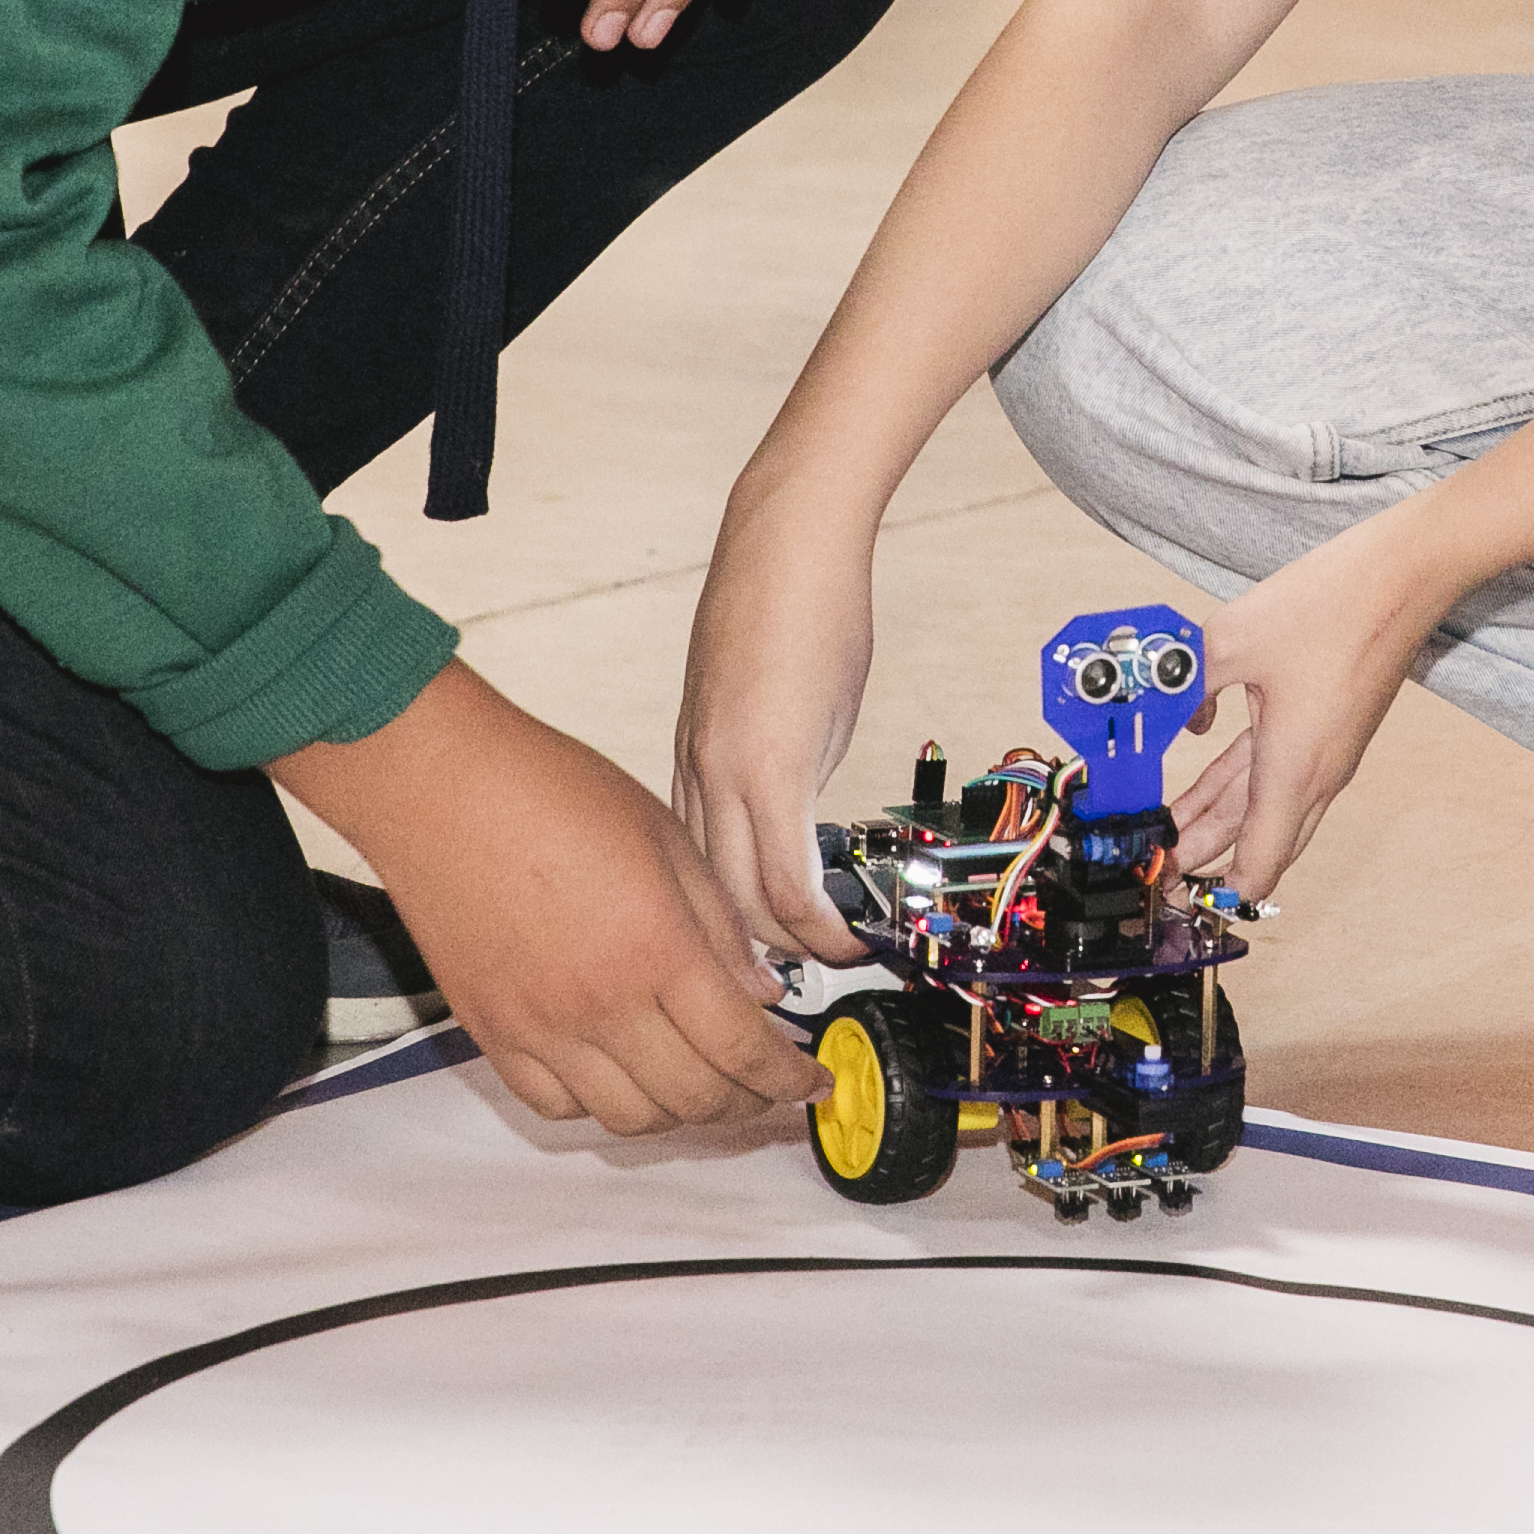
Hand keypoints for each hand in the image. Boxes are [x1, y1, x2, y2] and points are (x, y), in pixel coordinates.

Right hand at [272, 664, 826, 1136]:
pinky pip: (557, 1106)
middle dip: (747, 1102)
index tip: (812, 1083)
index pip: (743, 1049)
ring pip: (630, 1118)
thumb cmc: (550, 792)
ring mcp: (540, 1029)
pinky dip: (601, 1105)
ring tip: (699, 1081)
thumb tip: (760, 993)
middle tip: (765, 1085)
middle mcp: (600, 1005)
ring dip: (679, 1112)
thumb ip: (720, 925)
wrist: (440, 787)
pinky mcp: (492, 1034)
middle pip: (695, 1099)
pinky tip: (621, 1073)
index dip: (788, 1079)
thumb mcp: (668, 838)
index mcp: (656, 949)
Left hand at [673, 496, 880, 966]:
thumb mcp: (766, 694)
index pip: (693, 872)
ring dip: (780, 949)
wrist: (790, 538)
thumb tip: (800, 791)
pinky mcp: (769, 766)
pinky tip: (841, 941)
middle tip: (786, 995)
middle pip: (705, 901)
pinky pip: (782, 871)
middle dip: (744, 959)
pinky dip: (810, 920)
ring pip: (738, 898)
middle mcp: (696, 775)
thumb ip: (775, 752)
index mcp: (692, 759)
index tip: (756, 962)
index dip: (723, 928)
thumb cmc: (786, 597)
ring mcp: (727, 774)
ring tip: (820, 976)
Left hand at [1170, 525, 1450, 897]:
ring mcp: (1326, 751)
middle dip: (1206, 859)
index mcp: (1295, 770)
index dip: (1214, 890)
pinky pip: (1275, 770)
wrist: (1406, 574)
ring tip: (1169, 831)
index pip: (1257, 867)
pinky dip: (1237, 780)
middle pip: (1257, 842)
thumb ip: (1180, 681)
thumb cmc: (1336, 606)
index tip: (1173, 890)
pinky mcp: (1328, 726)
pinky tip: (1203, 761)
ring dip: (1218, 820)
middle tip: (1161, 865)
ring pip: (1265, 805)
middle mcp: (1317, 773)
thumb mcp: (1233, 641)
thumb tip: (1146, 703)